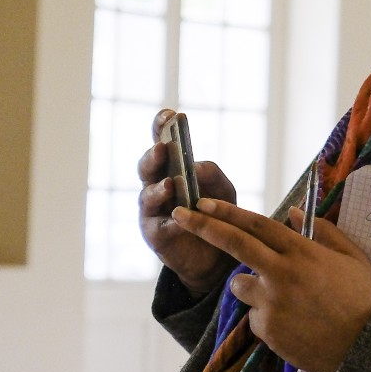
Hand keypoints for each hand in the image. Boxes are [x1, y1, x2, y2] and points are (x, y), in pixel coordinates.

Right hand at [137, 109, 236, 293]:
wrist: (217, 256)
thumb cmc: (218, 215)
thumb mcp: (223, 190)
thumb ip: (213, 175)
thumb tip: (197, 166)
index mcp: (171, 169)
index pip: (161, 142)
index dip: (160, 127)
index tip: (168, 115)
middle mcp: (157, 186)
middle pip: (147, 167)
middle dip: (153, 156)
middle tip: (163, 149)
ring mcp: (152, 211)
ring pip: (147, 195)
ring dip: (157, 189)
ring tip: (170, 185)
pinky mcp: (155, 235)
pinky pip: (160, 226)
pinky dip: (171, 221)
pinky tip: (181, 218)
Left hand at [169, 199, 370, 371]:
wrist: (366, 348)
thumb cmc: (363, 299)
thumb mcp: (353, 258)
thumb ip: (323, 232)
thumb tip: (292, 211)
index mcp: (303, 253)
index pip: (257, 224)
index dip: (227, 211)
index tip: (203, 201)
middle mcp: (282, 274)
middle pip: (234, 243)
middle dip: (202, 226)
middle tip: (179, 214)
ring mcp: (271, 302)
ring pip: (239, 284)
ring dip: (250, 286)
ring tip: (285, 299)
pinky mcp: (266, 329)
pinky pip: (254, 316)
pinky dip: (266, 317)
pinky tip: (294, 324)